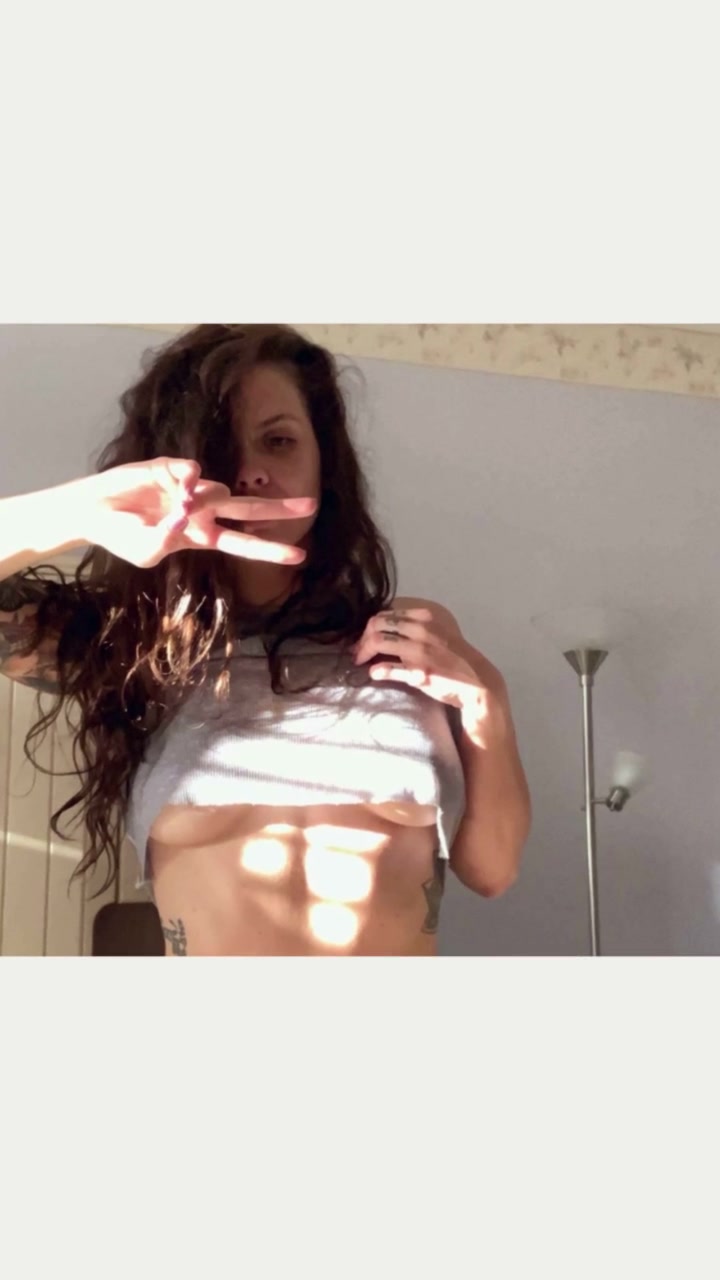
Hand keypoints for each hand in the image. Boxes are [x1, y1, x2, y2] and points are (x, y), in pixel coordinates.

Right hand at [79, 457, 316, 569]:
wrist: (92, 512)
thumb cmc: (122, 537)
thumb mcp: (146, 553)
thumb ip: (167, 539)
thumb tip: (186, 510)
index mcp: (201, 535)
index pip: (243, 543)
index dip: (270, 548)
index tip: (300, 556)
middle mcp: (202, 511)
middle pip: (249, 508)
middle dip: (279, 508)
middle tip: (311, 506)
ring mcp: (190, 488)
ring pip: (216, 491)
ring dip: (202, 503)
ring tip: (175, 508)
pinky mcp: (172, 468)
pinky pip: (191, 472)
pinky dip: (185, 481)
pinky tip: (171, 488)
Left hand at [351, 603, 484, 708]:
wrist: (476, 682)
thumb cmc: (453, 657)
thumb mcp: (436, 633)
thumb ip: (412, 627)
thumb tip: (382, 627)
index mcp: (425, 617)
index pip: (385, 613)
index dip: (370, 625)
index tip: (365, 637)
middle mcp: (421, 629)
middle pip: (376, 624)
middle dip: (362, 637)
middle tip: (358, 651)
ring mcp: (420, 651)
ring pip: (377, 641)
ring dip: (363, 651)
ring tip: (360, 661)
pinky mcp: (419, 672)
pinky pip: (388, 668)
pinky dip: (376, 670)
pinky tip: (373, 673)